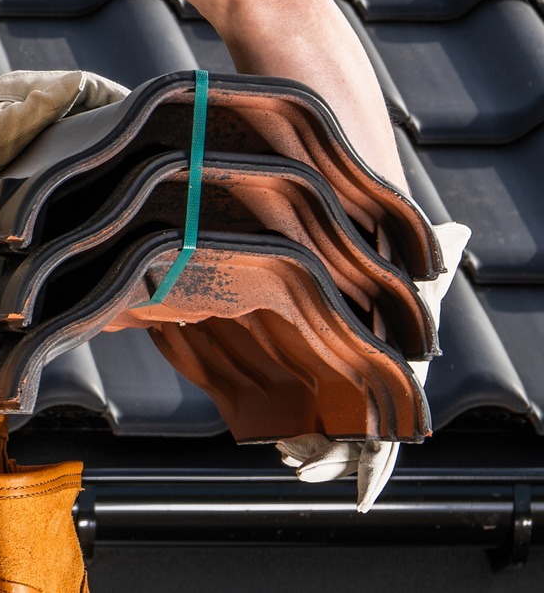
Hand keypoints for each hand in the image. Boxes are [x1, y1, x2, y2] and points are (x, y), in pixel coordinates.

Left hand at [276, 222, 471, 511]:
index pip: (389, 443)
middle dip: (327, 462)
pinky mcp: (312, 389)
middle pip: (350, 449)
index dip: (374, 473)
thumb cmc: (397, 287)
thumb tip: (456, 232)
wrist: (367, 287)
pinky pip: (301, 421)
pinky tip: (276, 436)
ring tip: (287, 451)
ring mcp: (341, 397)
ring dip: (306, 451)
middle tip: (302, 464)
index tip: (361, 500)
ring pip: (322, 439)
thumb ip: (435, 266)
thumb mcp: (414, 278)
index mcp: (398, 392)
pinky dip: (291, 433)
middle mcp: (371, 400)